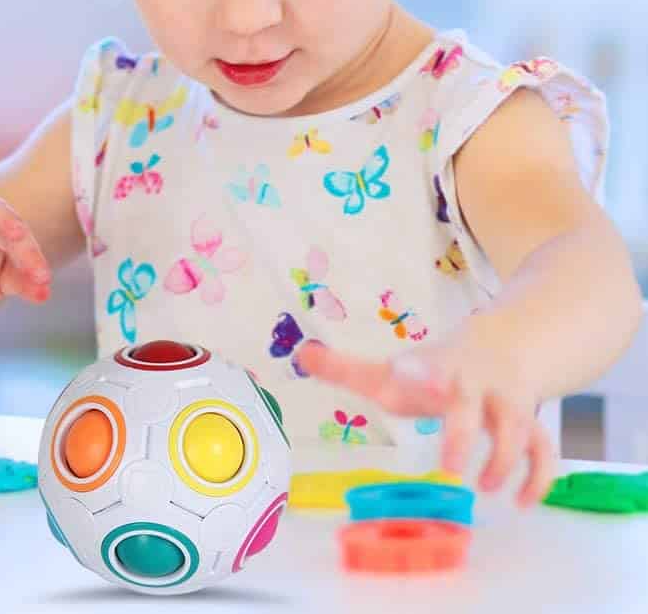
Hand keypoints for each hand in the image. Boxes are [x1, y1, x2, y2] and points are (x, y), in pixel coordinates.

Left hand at [295, 315, 555, 506]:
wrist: (500, 344)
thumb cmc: (434, 369)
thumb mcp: (391, 368)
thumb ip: (346, 368)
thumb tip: (300, 353)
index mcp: (435, 368)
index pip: (425, 367)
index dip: (418, 372)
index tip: (405, 375)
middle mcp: (473, 383)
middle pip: (472, 405)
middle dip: (463, 434)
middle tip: (448, 469)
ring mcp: (505, 401)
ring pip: (518, 425)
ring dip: (505, 459)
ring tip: (486, 489)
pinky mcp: (529, 422)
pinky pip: (545, 448)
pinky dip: (538, 476)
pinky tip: (520, 502)